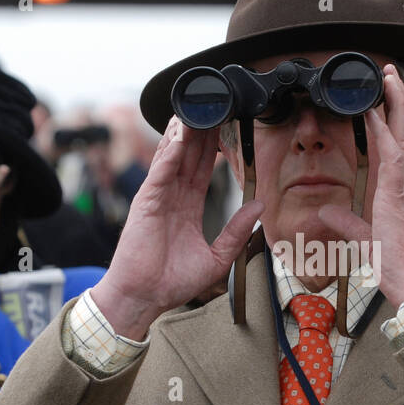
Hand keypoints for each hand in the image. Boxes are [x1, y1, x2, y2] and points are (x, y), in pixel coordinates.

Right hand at [91, 118, 263, 339]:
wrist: (144, 298)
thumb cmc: (171, 282)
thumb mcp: (217, 257)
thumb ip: (237, 231)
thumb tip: (259, 207)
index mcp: (187, 208)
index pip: (204, 169)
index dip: (215, 148)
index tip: (227, 128)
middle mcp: (172, 198)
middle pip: (189, 156)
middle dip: (202, 133)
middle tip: (215, 106)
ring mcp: (157, 198)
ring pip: (172, 158)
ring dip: (183, 135)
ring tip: (196, 111)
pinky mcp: (145, 204)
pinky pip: (159, 174)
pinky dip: (168, 155)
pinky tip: (178, 139)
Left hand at [319, 64, 403, 305]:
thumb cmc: (397, 268)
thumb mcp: (364, 241)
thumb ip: (346, 223)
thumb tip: (326, 211)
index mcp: (403, 196)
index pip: (397, 152)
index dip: (391, 127)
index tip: (382, 105)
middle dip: (397, 104)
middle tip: (390, 77)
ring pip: (402, 137)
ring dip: (394, 105)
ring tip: (388, 78)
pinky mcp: (400, 193)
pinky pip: (393, 154)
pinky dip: (386, 130)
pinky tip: (377, 110)